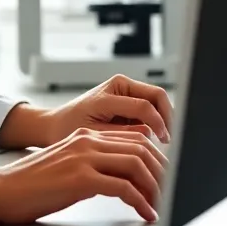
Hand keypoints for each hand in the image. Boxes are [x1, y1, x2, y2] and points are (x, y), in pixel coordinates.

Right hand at [0, 128, 167, 224]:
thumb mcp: (67, 165)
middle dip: (162, 171)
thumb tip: (121, 177)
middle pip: (140, 148)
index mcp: (85, 136)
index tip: (165, 175)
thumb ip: (92, 163)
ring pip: (136, 165)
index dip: (155, 156)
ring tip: (161, 202)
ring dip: (155, 186)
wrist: (2, 189)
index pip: (133, 138)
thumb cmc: (31, 183)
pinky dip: (140, 201)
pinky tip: (145, 212)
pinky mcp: (80, 178)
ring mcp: (84, 157)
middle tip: (171, 189)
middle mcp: (87, 141)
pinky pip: (123, 188)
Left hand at [43, 74, 173, 143]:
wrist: (56, 124)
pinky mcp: (128, 98)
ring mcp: (125, 89)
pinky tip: (153, 138)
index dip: (158, 123)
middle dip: (167, 116)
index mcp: (109, 92)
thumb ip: (122, 134)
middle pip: (157, 95)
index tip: (163, 140)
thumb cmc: (69, 129)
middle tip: (170, 138)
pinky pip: (150, 107)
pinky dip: (155, 121)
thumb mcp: (95, 135)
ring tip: (163, 140)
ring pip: (157, 100)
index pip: (144, 105)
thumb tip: (149, 133)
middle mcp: (120, 85)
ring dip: (162, 119)